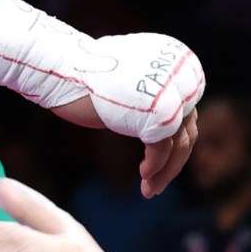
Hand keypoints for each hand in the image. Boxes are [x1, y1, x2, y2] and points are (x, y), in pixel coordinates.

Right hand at [0, 0, 204, 196]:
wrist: (62, 68)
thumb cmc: (87, 76)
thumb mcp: (132, 81)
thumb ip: (154, 96)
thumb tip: (169, 126)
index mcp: (177, 61)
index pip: (187, 111)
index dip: (176, 142)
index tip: (162, 166)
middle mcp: (181, 74)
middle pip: (188, 128)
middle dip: (174, 161)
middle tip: (156, 184)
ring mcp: (172, 92)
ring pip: (181, 142)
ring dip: (166, 171)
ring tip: (149, 190)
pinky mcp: (158, 111)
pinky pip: (163, 148)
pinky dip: (155, 167)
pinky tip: (144, 179)